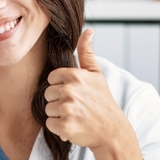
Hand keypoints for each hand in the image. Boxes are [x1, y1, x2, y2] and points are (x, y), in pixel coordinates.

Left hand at [44, 29, 143, 159]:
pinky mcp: (65, 125)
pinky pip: (50, 124)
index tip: (74, 93)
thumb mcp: (96, 74)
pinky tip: (73, 125)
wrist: (111, 129)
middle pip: (47, 95)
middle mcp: (70, 90)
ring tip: (76, 116)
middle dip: (59, 101)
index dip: (60, 87)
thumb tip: (88, 30)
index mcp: (75, 75)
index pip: (51, 79)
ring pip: (48, 109)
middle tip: (77, 106)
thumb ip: (87, 52)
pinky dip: (59, 128)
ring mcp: (68, 108)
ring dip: (59, 115)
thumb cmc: (102, 101)